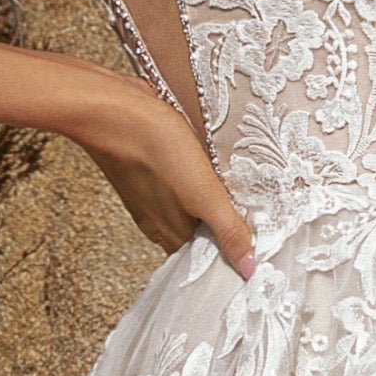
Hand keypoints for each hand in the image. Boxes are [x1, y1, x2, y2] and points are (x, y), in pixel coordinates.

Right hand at [67, 79, 255, 276]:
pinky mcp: (150, 168)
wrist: (113, 106)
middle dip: (226, 228)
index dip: (231, 253)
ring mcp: (151, 193)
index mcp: (170, 234)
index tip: (260, 248)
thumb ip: (227, 231)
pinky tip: (211, 167)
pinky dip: (198, 180)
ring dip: (212, 202)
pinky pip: (180, 183)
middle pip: (199, 234)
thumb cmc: (155, 148)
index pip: (206, 257)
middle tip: (262, 220)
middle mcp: (159, 219)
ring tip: (242, 192)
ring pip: (190, 207)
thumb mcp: (204, 194)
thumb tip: (248, 269)